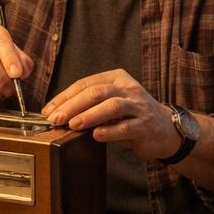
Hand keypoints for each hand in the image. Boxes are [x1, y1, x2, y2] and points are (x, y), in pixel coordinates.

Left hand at [41, 69, 179, 161]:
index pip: (85, 84)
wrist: (165, 130)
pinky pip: (125, 127)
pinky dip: (110, 131)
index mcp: (116, 78)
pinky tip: (97, 135)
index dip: (65, 97)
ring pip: (111, 106)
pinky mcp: (145, 125)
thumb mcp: (110, 103)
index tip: (49, 110)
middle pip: (96, 93)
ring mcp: (138, 106)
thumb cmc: (131, 116)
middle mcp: (128, 88)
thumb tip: (58, 113)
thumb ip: (89, 105)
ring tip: (73, 124)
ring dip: (90, 116)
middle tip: (56, 118)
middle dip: (73, 106)